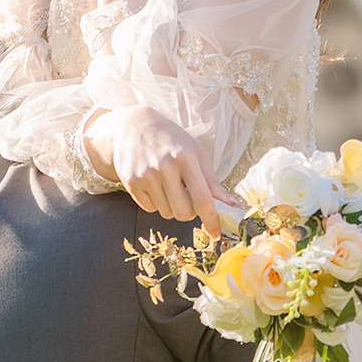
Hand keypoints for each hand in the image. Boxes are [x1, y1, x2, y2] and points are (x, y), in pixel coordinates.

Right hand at [84, 104, 237, 235]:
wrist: (133, 127)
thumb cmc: (171, 140)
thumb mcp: (196, 152)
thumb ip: (212, 180)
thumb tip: (230, 204)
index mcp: (186, 158)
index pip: (202, 198)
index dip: (211, 220)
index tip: (215, 234)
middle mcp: (165, 167)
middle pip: (183, 212)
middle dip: (189, 212)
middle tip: (186, 197)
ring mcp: (146, 176)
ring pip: (166, 213)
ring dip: (171, 206)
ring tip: (168, 185)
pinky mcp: (131, 183)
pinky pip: (150, 209)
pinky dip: (156, 203)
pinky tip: (154, 184)